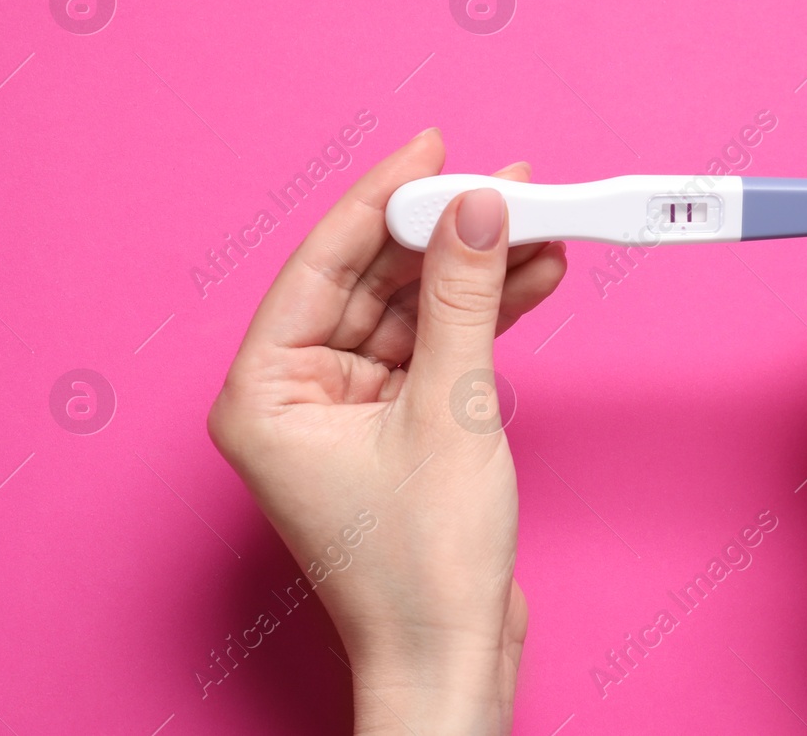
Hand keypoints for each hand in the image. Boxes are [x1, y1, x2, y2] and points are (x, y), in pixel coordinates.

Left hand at [208, 128, 566, 735]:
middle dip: (443, 234)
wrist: (455, 658)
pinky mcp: (396, 429)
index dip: (380, 197)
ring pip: (413, 314)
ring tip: (540, 223)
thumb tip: (480, 206)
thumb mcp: (451, 409)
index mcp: (266, 393)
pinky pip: (436, 350)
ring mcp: (348, 414)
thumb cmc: (423, 565)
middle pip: (373, 283)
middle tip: (506, 185)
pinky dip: (484, 318)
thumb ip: (464, 297)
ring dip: (476, 273)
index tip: (430, 147)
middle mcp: (296, 397)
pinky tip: (534, 278)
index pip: (323, 264)